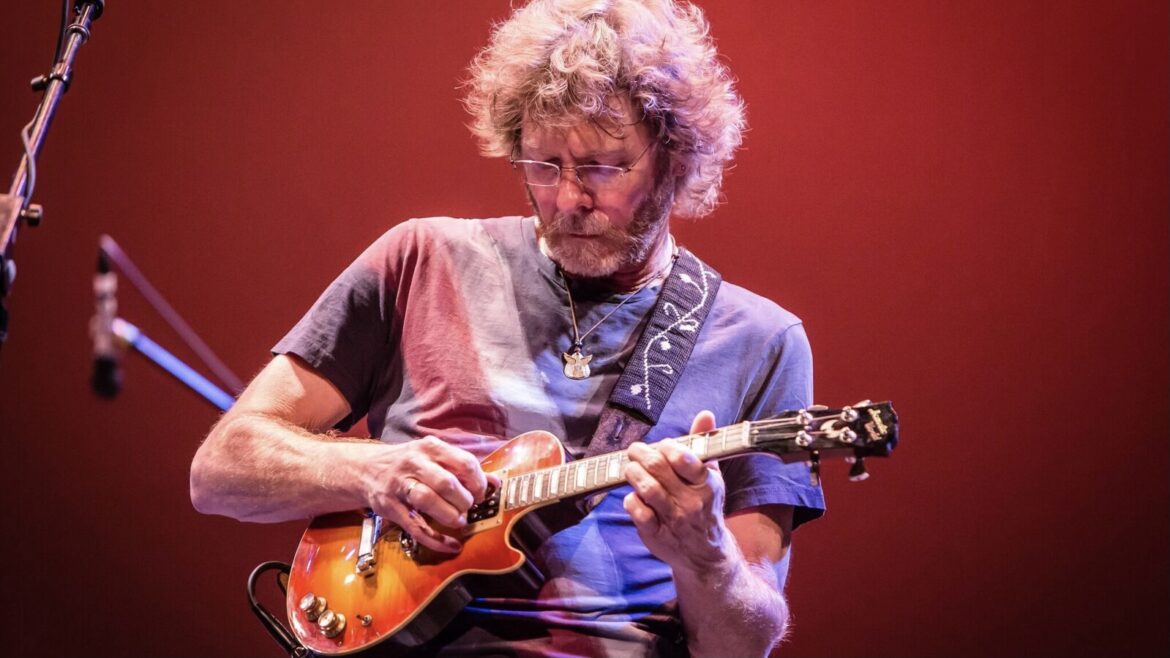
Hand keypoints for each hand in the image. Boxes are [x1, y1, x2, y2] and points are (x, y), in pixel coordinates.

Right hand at [359, 436, 498, 553]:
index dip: (478, 483)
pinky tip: (451, 545)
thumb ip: (463, 468)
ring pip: (428, 500)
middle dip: (464, 501)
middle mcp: (414, 463)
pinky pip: (416, 527)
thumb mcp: (434, 457)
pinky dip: (436, 540)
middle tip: (467, 508)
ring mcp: (399, 485)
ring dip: (449, 515)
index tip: (480, 495)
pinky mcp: (390, 507)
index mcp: (431, 448)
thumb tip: (495, 483)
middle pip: (447, 483)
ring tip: (458, 521)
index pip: (464, 463)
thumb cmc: (408, 464)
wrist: (366, 469)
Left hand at [623, 410, 730, 572]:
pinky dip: (630, 500)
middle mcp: (691, 502)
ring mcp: (673, 520)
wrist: (705, 554)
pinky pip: (637, 512)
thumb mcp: (711, 475)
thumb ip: (704, 444)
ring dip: (632, 473)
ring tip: (630, 469)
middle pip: (658, 468)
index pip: (684, 457)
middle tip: (635, 451)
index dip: (666, 446)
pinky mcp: (657, 535)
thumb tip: (705, 414)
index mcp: (707, 484)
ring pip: (646, 488)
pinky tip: (633, 495)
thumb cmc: (706, 506)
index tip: (661, 446)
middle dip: (640, 453)